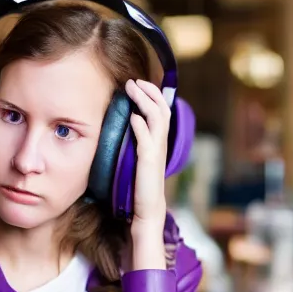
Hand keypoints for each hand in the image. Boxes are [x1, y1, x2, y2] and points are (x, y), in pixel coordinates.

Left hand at [126, 79, 169, 230]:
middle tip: (134, 81)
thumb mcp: (138, 158)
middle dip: (149, 92)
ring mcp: (156, 152)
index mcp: (159, 142)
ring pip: (157, 119)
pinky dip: (140, 126)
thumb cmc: (139, 186)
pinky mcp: (148, 162)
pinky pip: (146, 140)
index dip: (153, 95)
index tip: (139, 84)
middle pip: (162, 110)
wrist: (146, 210)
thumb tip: (130, 120)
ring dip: (144, 101)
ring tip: (132, 89)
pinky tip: (132, 117)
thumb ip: (137, 141)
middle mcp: (161, 144)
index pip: (161, 111)